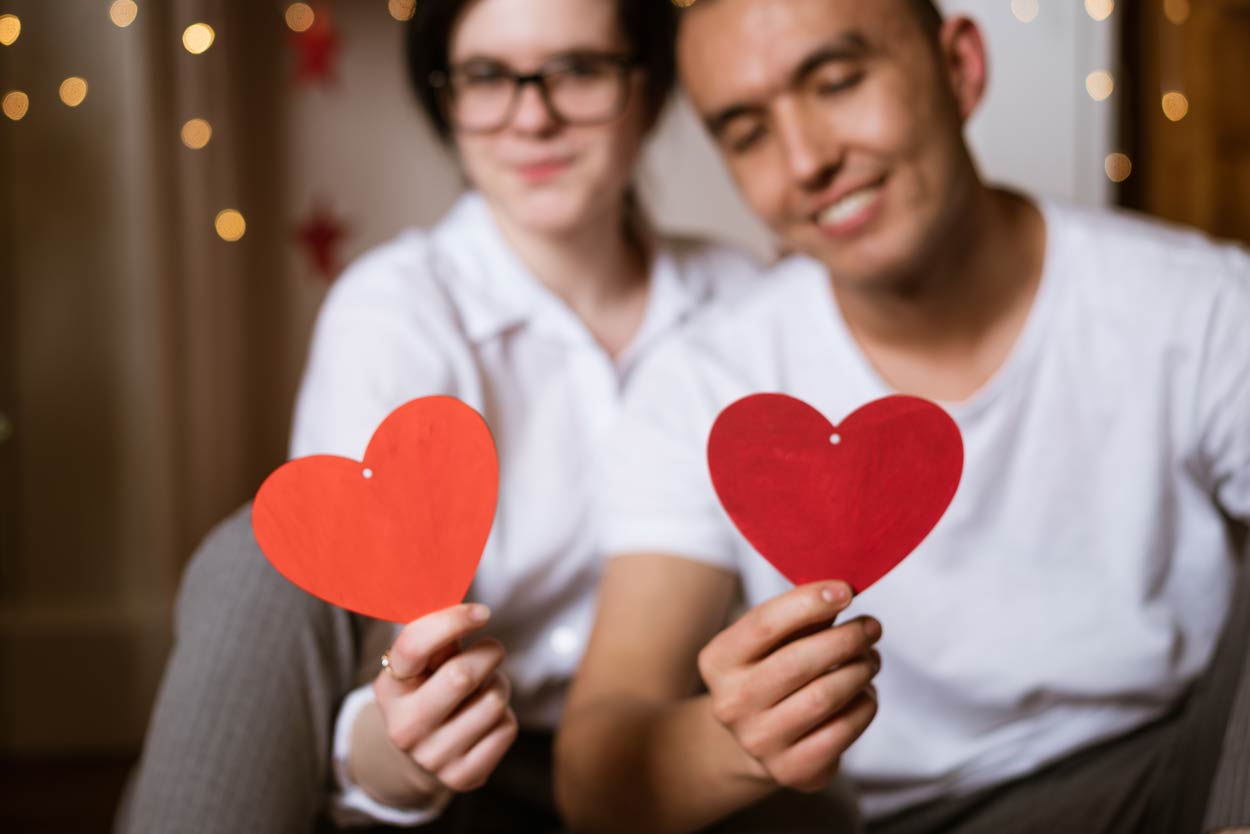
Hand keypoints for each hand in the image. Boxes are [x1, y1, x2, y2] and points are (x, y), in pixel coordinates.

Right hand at [374, 603, 518, 793]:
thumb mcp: (423, 663)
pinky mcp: (462, 777)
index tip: (481, 612)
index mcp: (389, 688)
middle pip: (462, 675)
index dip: (452, 620)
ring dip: (499, 685)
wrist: (421, 755)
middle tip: (491, 650)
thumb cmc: (428, 689)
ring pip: (493, 702)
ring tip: (485, 688)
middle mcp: (404, 727)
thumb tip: (459, 593)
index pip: (415, 646)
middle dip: (488, 654)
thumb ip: (438, 634)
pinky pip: (506, 728)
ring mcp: (432, 757)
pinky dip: (505, 715)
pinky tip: (485, 718)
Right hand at [698, 582, 880, 792]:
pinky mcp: (790, 770)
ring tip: (871, 658)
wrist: (758, 739)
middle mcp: (731, 703)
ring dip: (859, 671)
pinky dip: (864, 706)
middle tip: (872, 626)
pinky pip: (841, 732)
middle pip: (797, 662)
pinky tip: (866, 693)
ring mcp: (758, 741)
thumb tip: (841, 591)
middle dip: (845, 639)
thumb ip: (800, 617)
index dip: (808, 603)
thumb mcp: (772, 642)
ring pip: (823, 697)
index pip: (764, 624)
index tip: (845, 590)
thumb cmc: (772, 672)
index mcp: (718, 661)